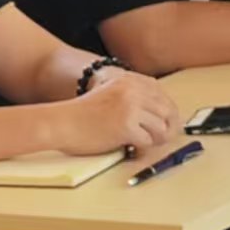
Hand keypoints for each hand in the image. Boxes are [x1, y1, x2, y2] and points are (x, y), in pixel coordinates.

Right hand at [61, 71, 178, 154]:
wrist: (60, 122)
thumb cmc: (82, 114)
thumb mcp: (111, 95)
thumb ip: (134, 98)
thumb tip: (164, 117)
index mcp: (130, 81)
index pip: (162, 95)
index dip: (168, 113)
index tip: (168, 124)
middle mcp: (133, 90)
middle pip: (167, 111)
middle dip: (168, 128)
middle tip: (161, 140)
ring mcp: (130, 107)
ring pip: (161, 127)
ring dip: (156, 139)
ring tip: (146, 144)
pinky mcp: (126, 126)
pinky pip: (148, 140)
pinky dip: (143, 148)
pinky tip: (133, 148)